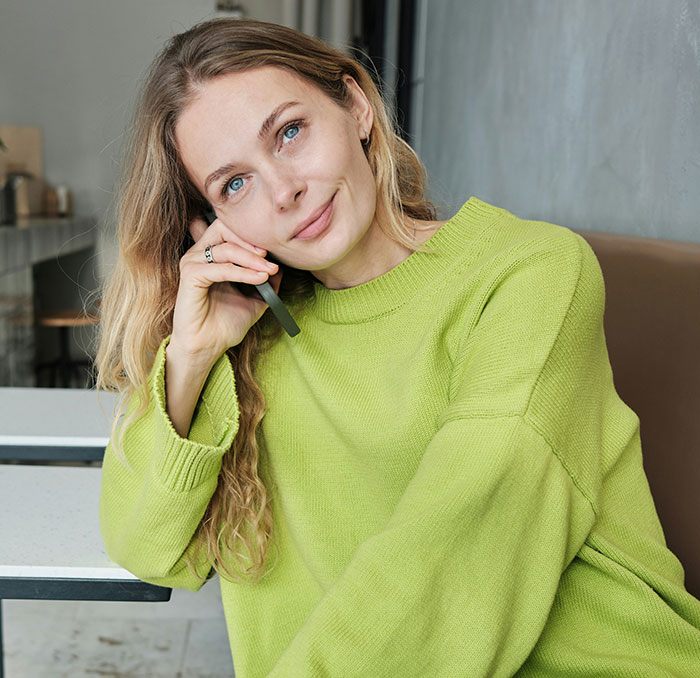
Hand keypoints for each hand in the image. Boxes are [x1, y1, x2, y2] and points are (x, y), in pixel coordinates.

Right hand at [168, 214, 282, 366]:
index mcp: (211, 255)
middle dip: (251, 241)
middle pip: (224, 228)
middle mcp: (199, 254)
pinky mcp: (190, 277)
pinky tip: (259, 279)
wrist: (208, 346)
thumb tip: (280, 266)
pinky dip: (243, 272)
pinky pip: (221, 268)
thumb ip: (266, 280)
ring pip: (226, 248)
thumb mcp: (255, 299)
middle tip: (269, 258)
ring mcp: (192, 263)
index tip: (272, 253)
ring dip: (252, 259)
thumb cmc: (225, 324)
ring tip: (269, 272)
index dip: (251, 236)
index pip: (230, 228)